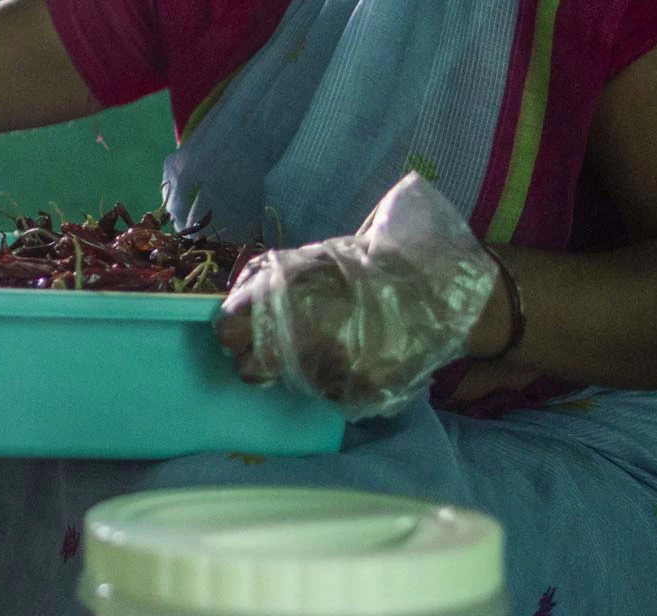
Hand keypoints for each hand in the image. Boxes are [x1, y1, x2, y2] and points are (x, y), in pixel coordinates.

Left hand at [212, 173, 498, 418]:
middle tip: (278, 348)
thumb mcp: (308, 262)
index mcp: (280, 296)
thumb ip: (266, 286)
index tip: (244, 331)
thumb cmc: (362, 269)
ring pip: (291, 383)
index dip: (234, 330)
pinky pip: (328, 393)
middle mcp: (298, 336)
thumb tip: (234, 311)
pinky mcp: (356, 393)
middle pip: (249, 369)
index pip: (227, 330)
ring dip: (301, 368)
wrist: (429, 289)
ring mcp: (328, 368)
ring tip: (333, 343)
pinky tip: (356, 357)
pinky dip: (336, 380)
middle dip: (258, 358)